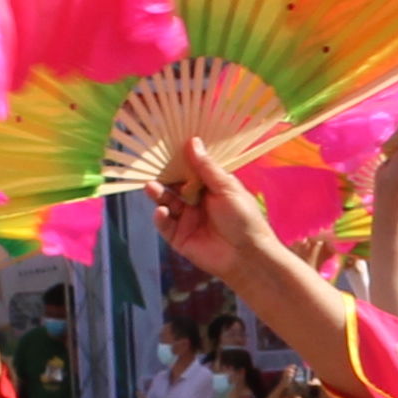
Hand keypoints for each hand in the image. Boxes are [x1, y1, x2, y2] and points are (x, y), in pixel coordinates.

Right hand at [152, 141, 278, 284]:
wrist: (247, 255)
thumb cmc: (243, 219)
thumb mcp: (226, 188)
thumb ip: (206, 167)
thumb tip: (192, 142)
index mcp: (210, 188)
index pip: (190, 170)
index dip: (179, 160)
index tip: (166, 147)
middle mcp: (197, 202)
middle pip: (174, 186)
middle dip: (164, 176)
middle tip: (152, 165)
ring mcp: (187, 219)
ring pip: (166, 203)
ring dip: (158, 194)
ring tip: (151, 187)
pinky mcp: (180, 238)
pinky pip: (165, 225)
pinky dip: (160, 217)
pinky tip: (162, 211)